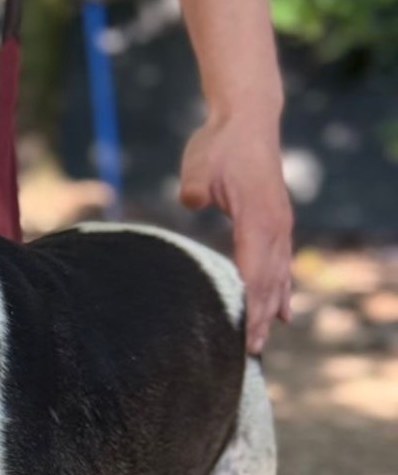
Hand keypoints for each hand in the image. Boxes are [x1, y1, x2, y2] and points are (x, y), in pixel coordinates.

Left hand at [178, 114, 292, 353]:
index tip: (242, 332)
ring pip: (278, 277)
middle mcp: (276, 226)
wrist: (247, 120)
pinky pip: (281, 265)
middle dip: (258, 318)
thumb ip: (197, 186)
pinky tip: (281, 314)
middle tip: (249, 353)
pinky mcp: (276, 223)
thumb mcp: (202, 162)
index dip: (248, 304)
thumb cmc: (220, 144)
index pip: (253, 270)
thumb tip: (193, 200)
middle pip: (268, 282)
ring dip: (269, 311)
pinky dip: (280, 291)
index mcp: (258, 217)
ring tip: (261, 343)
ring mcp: (280, 226)